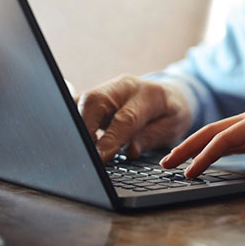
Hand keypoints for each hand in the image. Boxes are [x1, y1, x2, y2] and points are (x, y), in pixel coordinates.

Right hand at [77, 74, 192, 162]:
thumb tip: (131, 150)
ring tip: (78, 149)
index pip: (126, 117)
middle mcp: (124, 87)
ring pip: (80, 102)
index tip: (100, 158)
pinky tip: (74, 140)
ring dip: (75, 126)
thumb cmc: (170, 113)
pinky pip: (75, 106)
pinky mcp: (94, 96)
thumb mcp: (172, 128)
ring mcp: (107, 89)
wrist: (168, 96)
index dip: (111, 139)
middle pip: (95, 101)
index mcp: (149, 94)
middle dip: (84, 128)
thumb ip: (151, 137)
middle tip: (84, 154)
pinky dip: (72, 122)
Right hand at [161, 105, 244, 177]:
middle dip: (189, 146)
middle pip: (214, 131)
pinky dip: (213, 148)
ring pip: (219, 134)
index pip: (225, 138)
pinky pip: (231, 141)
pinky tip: (204, 157)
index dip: (205, 155)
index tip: (189, 172)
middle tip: (165, 164)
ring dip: (197, 147)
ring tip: (176, 162)